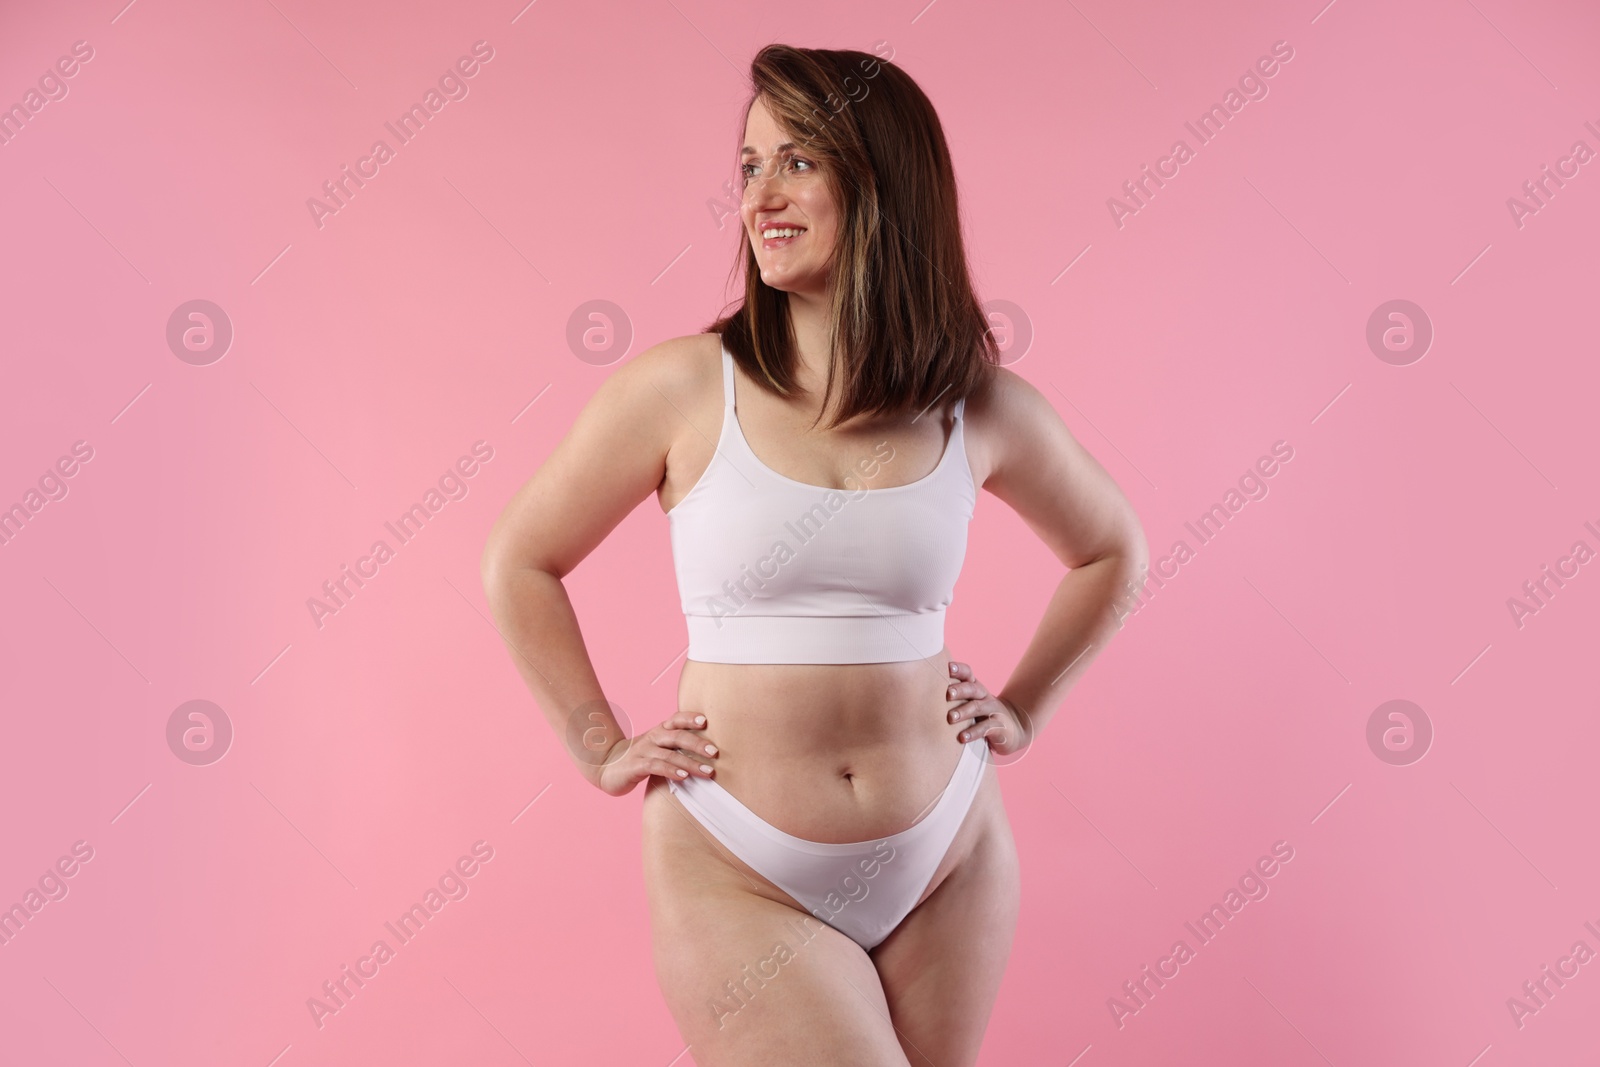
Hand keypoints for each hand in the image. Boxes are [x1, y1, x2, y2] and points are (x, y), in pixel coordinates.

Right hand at [595, 711, 719, 796]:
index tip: (706, 722)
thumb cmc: (640, 757)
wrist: (606, 766)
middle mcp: (653, 737)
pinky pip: (656, 766)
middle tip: (715, 752)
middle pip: (677, 736)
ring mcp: (643, 750)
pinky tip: (684, 777)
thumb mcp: (658, 747)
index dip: (690, 718)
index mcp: (660, 730)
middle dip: (698, 744)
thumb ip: (678, 746)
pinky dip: (671, 771)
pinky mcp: (635, 765)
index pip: (676, 719)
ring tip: (708, 772)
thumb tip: (709, 751)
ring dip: (691, 763)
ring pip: (670, 754)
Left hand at [946, 660, 1033, 759]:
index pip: (968, 674)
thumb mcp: (970, 702)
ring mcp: (992, 710)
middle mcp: (984, 696)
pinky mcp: (998, 726)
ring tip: (951, 718)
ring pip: (978, 707)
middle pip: (972, 688)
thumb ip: (953, 697)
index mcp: (975, 688)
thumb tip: (921, 692)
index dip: (959, 669)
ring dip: (964, 711)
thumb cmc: (982, 714)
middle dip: (960, 689)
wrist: (1013, 728)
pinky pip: (986, 728)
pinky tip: (962, 738)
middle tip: (947, 694)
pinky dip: (973, 733)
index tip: (947, 667)